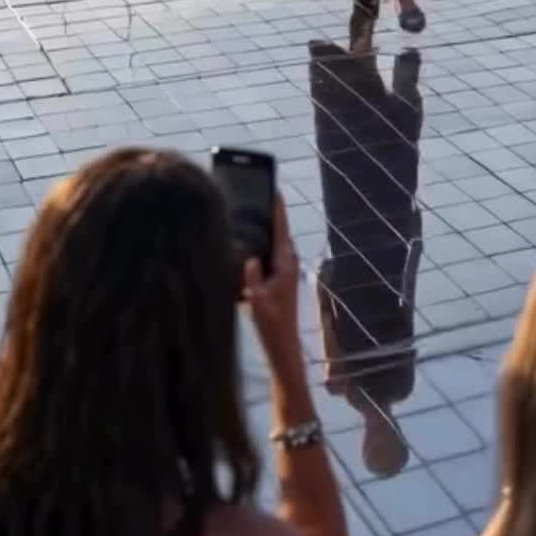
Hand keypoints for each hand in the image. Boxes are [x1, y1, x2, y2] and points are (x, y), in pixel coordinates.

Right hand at [244, 194, 301, 377]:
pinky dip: (261, 247)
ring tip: (249, 217)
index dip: (277, 209)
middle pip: (278, 233)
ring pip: (273, 244)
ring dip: (264, 231)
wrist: (283, 346)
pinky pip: (269, 256)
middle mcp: (287, 264)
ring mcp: (285, 272)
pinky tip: (247, 247)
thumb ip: (253, 277)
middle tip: (255, 197)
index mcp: (285, 265)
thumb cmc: (272, 324)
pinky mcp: (279, 280)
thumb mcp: (258, 300)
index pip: (280, 230)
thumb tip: (249, 257)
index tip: (273, 189)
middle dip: (269, 215)